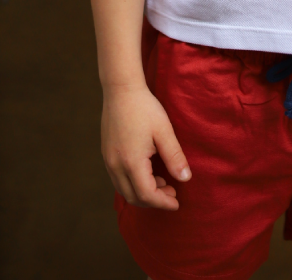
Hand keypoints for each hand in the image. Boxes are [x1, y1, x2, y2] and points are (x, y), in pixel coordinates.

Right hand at [101, 84, 190, 209]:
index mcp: (131, 162)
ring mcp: (108, 160)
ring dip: (142, 193)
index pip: (147, 195)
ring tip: (162, 181)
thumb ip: (174, 157)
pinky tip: (147, 172)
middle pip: (133, 197)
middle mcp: (116, 165)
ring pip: (124, 190)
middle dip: (154, 201)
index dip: (163, 202)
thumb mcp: (164, 131)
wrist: (121, 89)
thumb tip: (185, 179)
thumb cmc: (145, 108)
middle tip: (172, 192)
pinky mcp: (106, 153)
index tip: (177, 202)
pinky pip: (118, 179)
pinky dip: (133, 183)